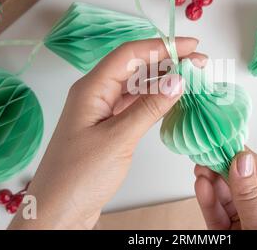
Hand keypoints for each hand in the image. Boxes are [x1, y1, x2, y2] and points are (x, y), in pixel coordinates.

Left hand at [9, 37, 205, 228]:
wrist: (57, 212)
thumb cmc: (79, 176)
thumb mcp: (118, 139)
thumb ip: (149, 108)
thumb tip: (178, 80)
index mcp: (91, 88)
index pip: (130, 55)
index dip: (161, 45)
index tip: (190, 45)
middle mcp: (96, 94)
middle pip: (135, 67)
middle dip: (167, 60)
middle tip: (199, 62)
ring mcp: (102, 111)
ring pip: (137, 86)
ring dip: (163, 80)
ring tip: (192, 78)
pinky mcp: (108, 128)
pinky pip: (135, 105)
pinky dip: (155, 100)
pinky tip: (172, 99)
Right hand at [195, 149, 256, 229]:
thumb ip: (251, 198)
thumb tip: (242, 161)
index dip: (245, 158)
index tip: (228, 144)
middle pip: (241, 184)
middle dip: (223, 166)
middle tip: (208, 151)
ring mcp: (243, 226)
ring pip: (224, 198)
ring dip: (211, 181)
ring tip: (201, 167)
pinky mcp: (225, 236)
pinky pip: (215, 215)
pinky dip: (206, 200)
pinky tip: (201, 185)